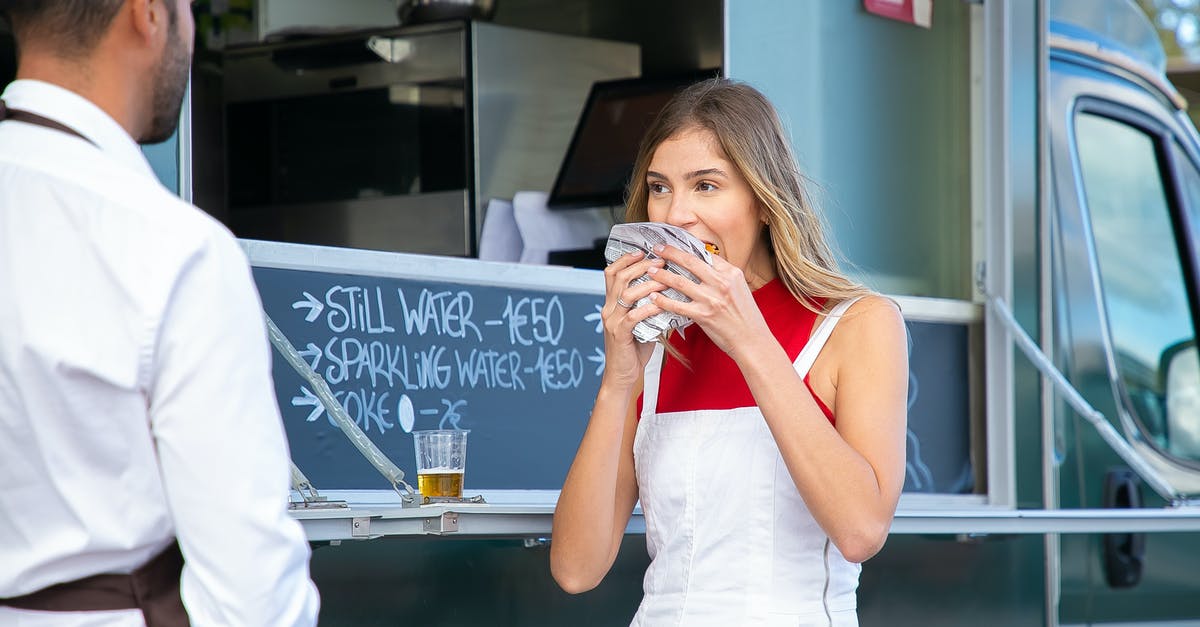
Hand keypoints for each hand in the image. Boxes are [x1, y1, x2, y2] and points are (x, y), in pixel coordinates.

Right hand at [601, 251, 666, 389]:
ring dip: (647, 285)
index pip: (612, 273)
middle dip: (640, 266)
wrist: (622, 376)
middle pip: (619, 277)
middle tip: (660, 262)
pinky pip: (632, 317)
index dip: (625, 259)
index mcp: (612, 304)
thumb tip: (670, 291)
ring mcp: (612, 321)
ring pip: (626, 294)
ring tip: (664, 281)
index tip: (642, 252)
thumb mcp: (640, 323)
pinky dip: (647, 309)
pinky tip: (660, 305)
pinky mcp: (619, 335)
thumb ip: (649, 306)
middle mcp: (608, 309)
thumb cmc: (633, 349)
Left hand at [644, 244, 771, 357]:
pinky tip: (653, 297)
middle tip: (656, 248)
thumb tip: (704, 266)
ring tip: (650, 271)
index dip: (687, 247)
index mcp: (731, 273)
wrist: (752, 340)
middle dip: (670, 252)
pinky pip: (677, 305)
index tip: (674, 243)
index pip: (706, 254)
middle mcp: (721, 283)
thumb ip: (723, 277)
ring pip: (679, 282)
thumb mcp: (740, 289)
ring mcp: (711, 299)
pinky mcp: (703, 315)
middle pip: (690, 261)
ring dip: (661, 275)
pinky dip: (663, 301)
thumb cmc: (746, 317)